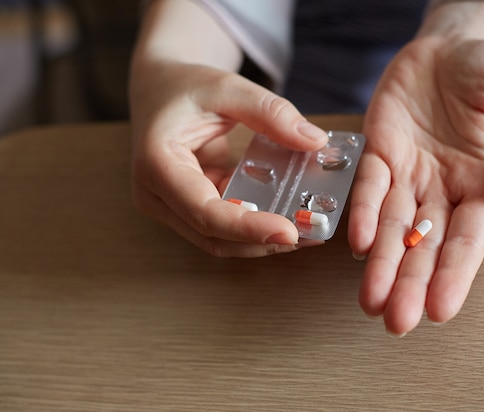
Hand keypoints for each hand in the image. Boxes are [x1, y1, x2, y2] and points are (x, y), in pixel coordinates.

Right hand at [130, 61, 327, 256]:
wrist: (159, 88)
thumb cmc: (183, 86)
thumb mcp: (227, 87)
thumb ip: (270, 112)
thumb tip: (315, 141)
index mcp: (156, 164)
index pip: (203, 211)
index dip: (247, 228)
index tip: (289, 232)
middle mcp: (157, 195)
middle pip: (213, 236)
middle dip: (263, 241)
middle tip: (312, 234)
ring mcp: (172, 206)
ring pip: (220, 239)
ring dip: (263, 240)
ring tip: (308, 231)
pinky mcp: (189, 208)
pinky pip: (225, 227)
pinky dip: (256, 225)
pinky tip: (289, 216)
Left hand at [348, 37, 483, 334]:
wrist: (451, 46)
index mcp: (481, 187)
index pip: (466, 240)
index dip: (454, 274)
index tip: (441, 309)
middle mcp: (441, 190)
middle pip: (424, 245)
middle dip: (410, 283)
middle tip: (395, 321)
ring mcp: (408, 175)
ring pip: (391, 227)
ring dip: (379, 264)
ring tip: (370, 301)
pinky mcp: (379, 154)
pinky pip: (369, 187)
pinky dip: (362, 214)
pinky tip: (356, 243)